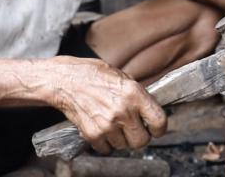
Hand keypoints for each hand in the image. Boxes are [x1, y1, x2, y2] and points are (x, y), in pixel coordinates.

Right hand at [47, 56, 166, 153]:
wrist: (65, 80)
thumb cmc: (94, 75)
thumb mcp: (123, 77)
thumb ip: (138, 95)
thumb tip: (150, 111)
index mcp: (134, 93)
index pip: (159, 121)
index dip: (159, 128)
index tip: (154, 128)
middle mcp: (123, 110)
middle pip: (142, 141)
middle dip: (139, 137)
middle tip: (132, 129)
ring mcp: (107, 124)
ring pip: (123, 146)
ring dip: (120, 139)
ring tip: (112, 124)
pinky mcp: (92, 134)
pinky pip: (106, 149)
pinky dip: (104, 143)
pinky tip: (101, 128)